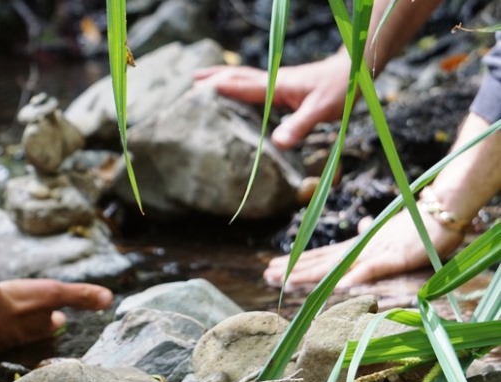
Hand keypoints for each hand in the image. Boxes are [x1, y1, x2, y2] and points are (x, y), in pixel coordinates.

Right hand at [0, 279, 112, 352]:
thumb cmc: (16, 301)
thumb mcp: (53, 293)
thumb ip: (80, 296)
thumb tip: (110, 299)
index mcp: (36, 331)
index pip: (50, 326)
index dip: (54, 320)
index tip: (58, 316)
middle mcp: (14, 341)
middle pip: (25, 333)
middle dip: (29, 326)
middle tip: (30, 316)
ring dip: (0, 326)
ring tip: (0, 317)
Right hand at [194, 52, 350, 148]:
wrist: (356, 70)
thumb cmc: (340, 89)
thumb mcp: (321, 110)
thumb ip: (299, 126)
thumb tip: (277, 144)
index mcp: (277, 86)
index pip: (242, 86)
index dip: (220, 88)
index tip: (196, 91)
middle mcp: (273, 80)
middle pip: (238, 76)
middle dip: (214, 77)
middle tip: (191, 80)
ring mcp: (278, 81)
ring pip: (245, 77)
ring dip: (224, 77)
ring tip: (204, 78)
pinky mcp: (284, 85)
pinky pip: (254, 84)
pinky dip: (239, 83)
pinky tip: (238, 91)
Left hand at [264, 209, 463, 287]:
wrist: (440, 213)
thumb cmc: (414, 225)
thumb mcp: (387, 234)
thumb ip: (371, 234)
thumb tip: (359, 226)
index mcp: (355, 248)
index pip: (319, 257)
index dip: (295, 263)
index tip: (272, 267)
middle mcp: (357, 250)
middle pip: (319, 262)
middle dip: (292, 269)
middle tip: (265, 274)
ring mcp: (374, 253)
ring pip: (336, 266)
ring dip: (311, 273)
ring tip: (287, 279)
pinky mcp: (394, 257)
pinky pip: (372, 269)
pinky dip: (355, 277)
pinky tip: (337, 285)